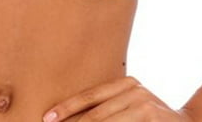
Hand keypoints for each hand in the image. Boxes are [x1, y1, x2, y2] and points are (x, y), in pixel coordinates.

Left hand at [42, 76, 194, 120]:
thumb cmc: (153, 117)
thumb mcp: (131, 104)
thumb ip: (109, 107)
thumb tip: (73, 117)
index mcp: (125, 83)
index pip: (90, 96)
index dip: (67, 107)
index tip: (48, 117)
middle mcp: (134, 91)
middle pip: (96, 114)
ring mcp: (144, 106)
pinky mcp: (151, 119)